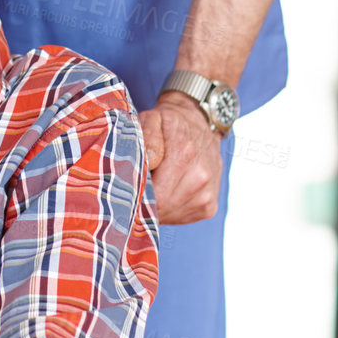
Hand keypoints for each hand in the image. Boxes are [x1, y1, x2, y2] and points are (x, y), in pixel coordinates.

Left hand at [138, 93, 225, 224]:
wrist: (200, 124)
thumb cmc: (168, 124)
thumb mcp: (152, 119)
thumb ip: (147, 139)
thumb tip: (148, 164)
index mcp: (184, 154)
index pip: (154, 194)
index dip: (136, 194)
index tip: (127, 186)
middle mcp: (200, 177)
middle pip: (161, 208)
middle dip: (144, 201)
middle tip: (135, 187)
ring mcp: (207, 195)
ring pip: (169, 215)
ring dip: (157, 207)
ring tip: (153, 186)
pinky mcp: (209, 207)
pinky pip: (181, 218)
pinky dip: (169, 210)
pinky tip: (166, 192)